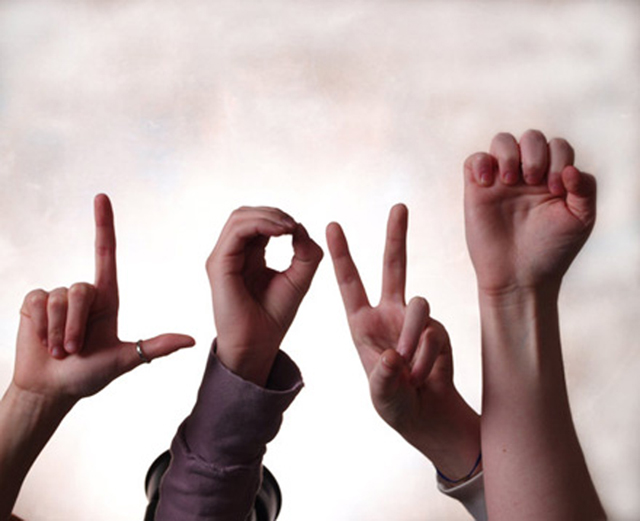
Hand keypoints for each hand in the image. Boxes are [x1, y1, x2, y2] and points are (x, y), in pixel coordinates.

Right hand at [12, 194, 194, 407]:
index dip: (103, 224)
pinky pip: (38, 302)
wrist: (53, 390)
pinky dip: (42, 327)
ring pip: (59, 298)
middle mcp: (83, 293)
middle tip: (76, 351)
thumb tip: (192, 340)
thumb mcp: (126, 359)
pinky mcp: (33, 302)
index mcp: (107, 298)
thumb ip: (156, 347)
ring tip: (61, 350)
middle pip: (82, 289)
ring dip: (59, 331)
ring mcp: (57, 296)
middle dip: (76, 326)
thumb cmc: (89, 375)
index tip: (101, 197)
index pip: (106, 253)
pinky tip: (43, 342)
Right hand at [206, 206, 322, 386]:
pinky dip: (259, 225)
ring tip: (288, 227)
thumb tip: (300, 227)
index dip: (279, 218)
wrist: (258, 346)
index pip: (258, 222)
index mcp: (250, 255)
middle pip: (246, 214)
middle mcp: (233, 254)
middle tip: (293, 225)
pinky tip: (280, 232)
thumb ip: (305, 252)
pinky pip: (236, 232)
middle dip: (273, 213)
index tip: (298, 229)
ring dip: (267, 216)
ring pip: (239, 217)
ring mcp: (223, 258)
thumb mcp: (299, 278)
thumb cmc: (274, 317)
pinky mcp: (219, 265)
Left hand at [327, 204, 479, 476]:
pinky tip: (425, 373)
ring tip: (410, 369)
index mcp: (362, 322)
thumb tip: (396, 354)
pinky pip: (434, 331)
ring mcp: (414, 319)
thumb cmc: (394, 403)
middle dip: (396, 236)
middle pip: (393, 267)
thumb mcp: (381, 394)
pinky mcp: (438, 328)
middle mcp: (388, 313)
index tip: (332, 225)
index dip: (341, 254)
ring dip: (413, 338)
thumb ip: (385, 377)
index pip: (349, 283)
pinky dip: (428, 356)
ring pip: (418, 305)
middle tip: (399, 206)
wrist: (427, 414)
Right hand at [464, 130, 596, 295]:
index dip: (559, 159)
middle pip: (531, 138)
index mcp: (553, 178)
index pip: (558, 147)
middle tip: (535, 181)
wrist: (519, 277)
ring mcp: (500, 181)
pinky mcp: (476, 190)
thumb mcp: (581, 219)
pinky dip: (481, 163)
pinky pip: (474, 160)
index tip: (555, 190)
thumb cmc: (552, 250)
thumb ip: (585, 189)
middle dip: (535, 153)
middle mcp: (527, 176)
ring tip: (511, 180)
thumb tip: (570, 168)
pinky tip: (488, 182)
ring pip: (501, 141)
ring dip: (509, 153)